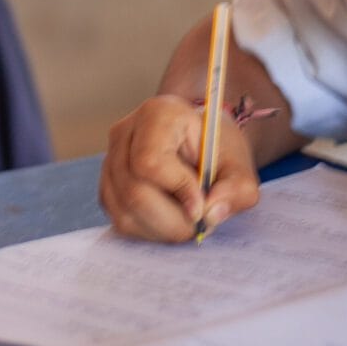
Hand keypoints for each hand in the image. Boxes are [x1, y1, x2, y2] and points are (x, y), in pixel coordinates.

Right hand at [99, 94, 260, 243]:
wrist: (199, 144)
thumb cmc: (216, 148)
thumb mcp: (239, 164)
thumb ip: (237, 188)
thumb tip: (212, 215)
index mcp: (158, 114)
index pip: (151, 161)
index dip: (177, 190)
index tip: (201, 208)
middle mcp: (125, 132)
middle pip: (134, 191)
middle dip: (171, 220)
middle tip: (198, 225)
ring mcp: (110, 160)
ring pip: (124, 211)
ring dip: (161, 229)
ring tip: (188, 221)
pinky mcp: (107, 185)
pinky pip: (120, 220)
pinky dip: (149, 231)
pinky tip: (170, 220)